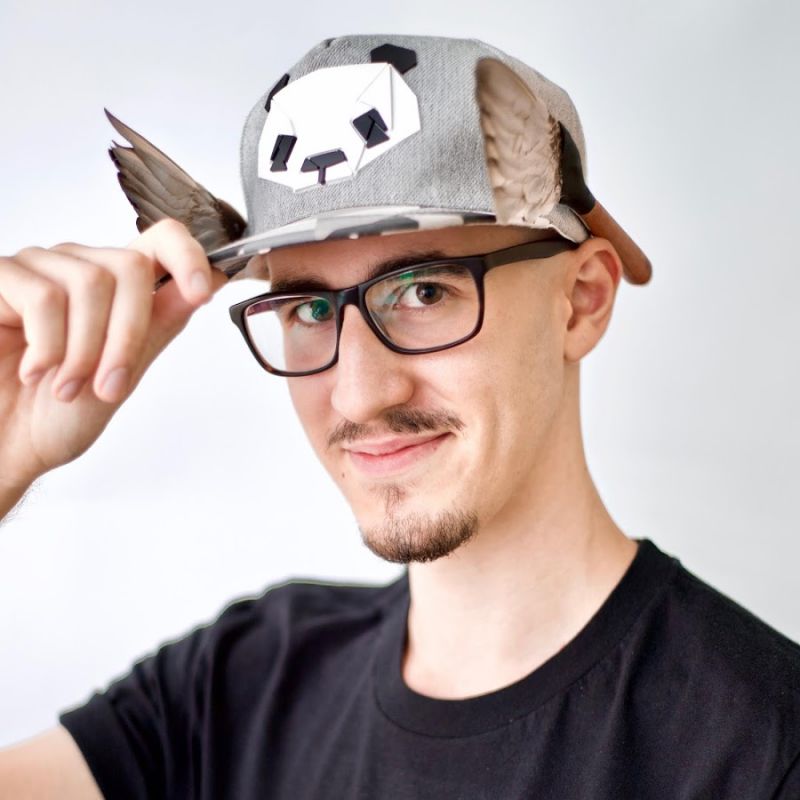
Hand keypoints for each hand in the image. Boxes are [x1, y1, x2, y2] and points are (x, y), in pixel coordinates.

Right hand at [0, 218, 228, 492]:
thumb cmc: (54, 416)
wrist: (5, 447)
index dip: (188, 256)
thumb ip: (160, 324)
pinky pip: (43, 297)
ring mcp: (37, 269)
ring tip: (65, 386)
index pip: (161, 241)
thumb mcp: (123, 374)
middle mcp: (79, 269)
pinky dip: (48, 347)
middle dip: (127, 335)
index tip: (202, 291)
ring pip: (90, 282)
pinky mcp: (0, 279)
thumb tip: (208, 283)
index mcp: (117, 289)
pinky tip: (34, 371)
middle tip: (107, 385)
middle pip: (130, 267)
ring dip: (84, 350)